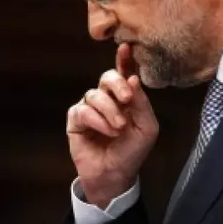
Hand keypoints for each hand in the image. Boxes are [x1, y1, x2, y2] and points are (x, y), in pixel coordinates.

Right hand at [66, 43, 158, 207]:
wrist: (115, 175)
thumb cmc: (132, 151)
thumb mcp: (146, 127)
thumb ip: (141, 102)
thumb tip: (132, 77)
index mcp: (125, 98)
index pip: (124, 73)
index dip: (124, 59)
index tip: (126, 48)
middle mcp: (107, 99)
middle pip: (107, 77)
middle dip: (117, 84)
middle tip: (127, 99)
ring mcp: (90, 108)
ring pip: (95, 94)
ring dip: (110, 111)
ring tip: (119, 128)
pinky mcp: (76, 120)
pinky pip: (83, 110)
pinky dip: (97, 120)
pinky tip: (106, 131)